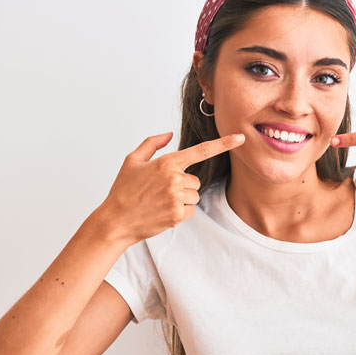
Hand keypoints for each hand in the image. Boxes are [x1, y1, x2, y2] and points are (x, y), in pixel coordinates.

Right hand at [101, 131, 244, 243]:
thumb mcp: (132, 161)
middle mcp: (174, 179)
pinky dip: (179, 212)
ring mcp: (177, 197)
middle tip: (160, 191)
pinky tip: (162, 212)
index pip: (201, 150)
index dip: (224, 143)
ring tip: (159, 202)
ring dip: (182, 200)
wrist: (115, 220)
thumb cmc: (123, 190)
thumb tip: (169, 134)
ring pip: (194, 196)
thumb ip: (152, 144)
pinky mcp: (178, 214)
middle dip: (183, 186)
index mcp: (166, 163)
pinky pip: (190, 211)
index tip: (240, 138)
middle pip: (195, 181)